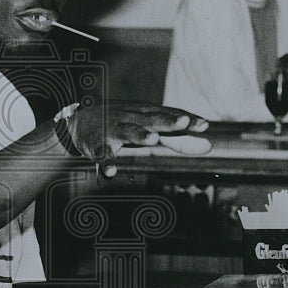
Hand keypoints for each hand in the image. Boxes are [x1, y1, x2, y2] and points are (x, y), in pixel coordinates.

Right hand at [66, 101, 208, 176]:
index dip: (187, 120)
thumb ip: (177, 139)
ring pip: (128, 132)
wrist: (78, 122)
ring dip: (139, 134)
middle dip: (168, 120)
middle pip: (152, 119)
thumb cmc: (122, 125)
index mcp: (146, 114)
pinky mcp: (97, 144)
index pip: (170, 115)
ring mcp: (114, 130)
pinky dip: (106, 162)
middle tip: (184, 122)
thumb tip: (209, 147)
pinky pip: (102, 154)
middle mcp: (132, 119)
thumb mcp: (149, 128)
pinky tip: (111, 172)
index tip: (205, 125)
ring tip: (151, 139)